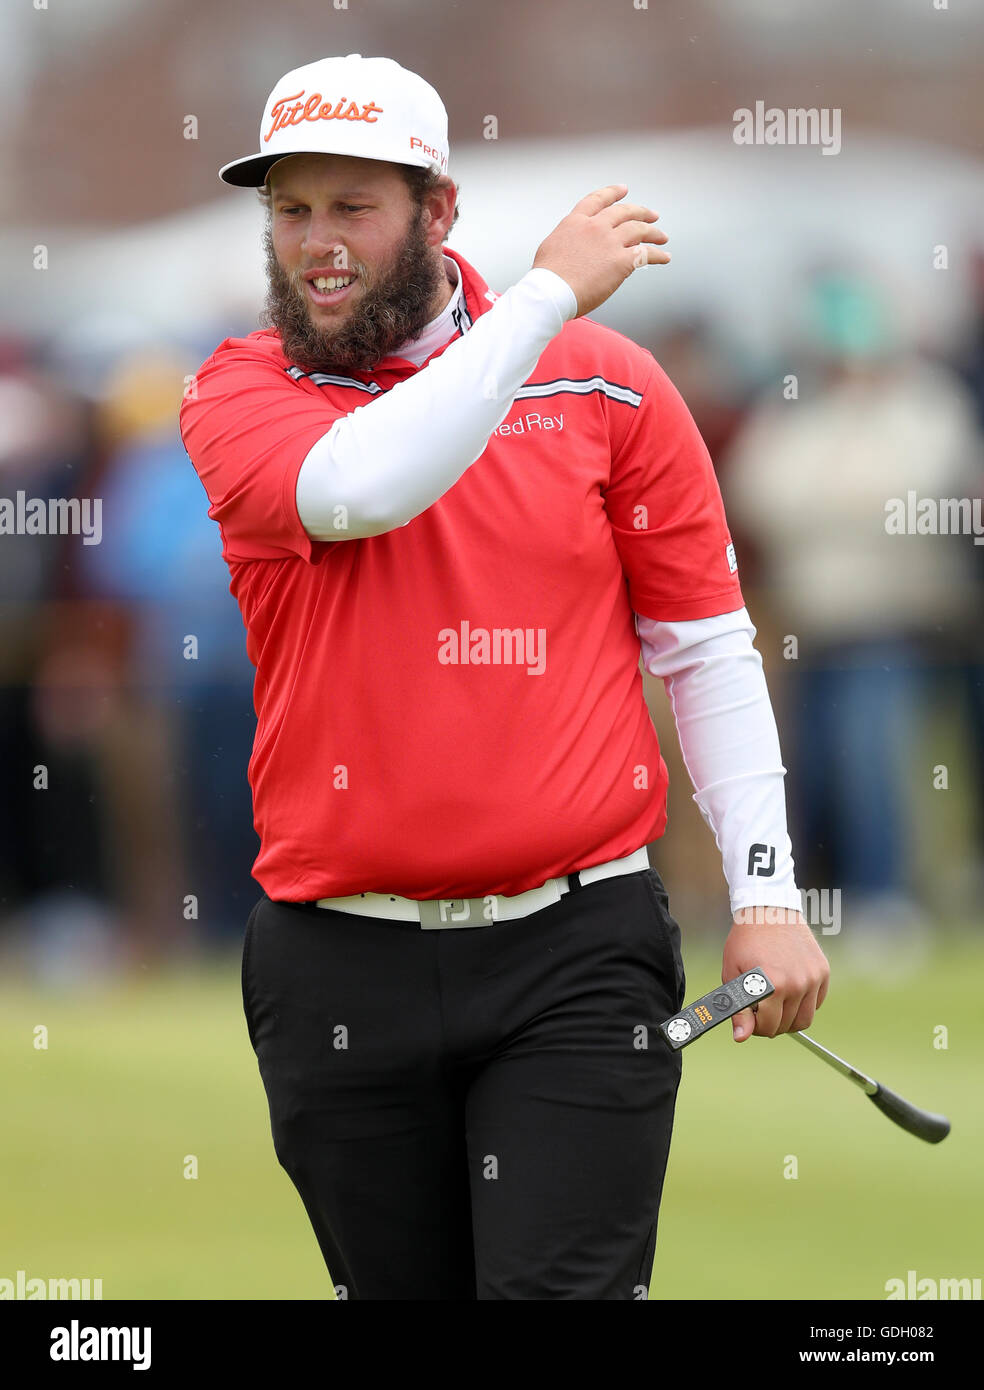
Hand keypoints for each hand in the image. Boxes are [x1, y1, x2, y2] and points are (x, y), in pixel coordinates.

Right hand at [532, 183, 669, 317]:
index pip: (598, 200)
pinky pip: (646, 254)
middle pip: (624, 212)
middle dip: (641, 212)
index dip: (613, 193)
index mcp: (576, 222)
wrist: (551, 292)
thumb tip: (573, 244)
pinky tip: (664, 257)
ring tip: (662, 236)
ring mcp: (609, 242)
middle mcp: (595, 227)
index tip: (623, 189)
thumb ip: (567, 239)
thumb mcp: (551, 246)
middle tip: (651, 215)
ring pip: (639, 229)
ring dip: (654, 232)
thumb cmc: (546, 278)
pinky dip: (658, 255)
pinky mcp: (621, 261)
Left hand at [722, 907, 829, 1041]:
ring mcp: (813, 978)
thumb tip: (741, 1037)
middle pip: (787, 1026)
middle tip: (760, 1009)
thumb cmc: (746, 941)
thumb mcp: (733, 974)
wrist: (768, 911)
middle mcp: (797, 983)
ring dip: (788, 1017)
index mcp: (772, 985)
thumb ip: (738, 1009)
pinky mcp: (823, 971)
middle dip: (771, 1023)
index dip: (754, 1027)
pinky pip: (816, 1003)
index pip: (768, 1027)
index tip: (749, 1017)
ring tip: (774, 1003)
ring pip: (804, 1019)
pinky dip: (803, 1004)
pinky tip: (788, 991)